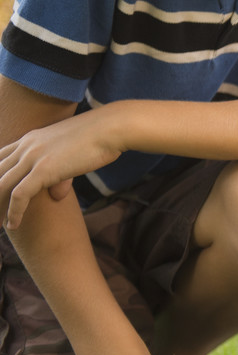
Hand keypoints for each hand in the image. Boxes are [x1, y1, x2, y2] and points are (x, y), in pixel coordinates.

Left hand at [1, 109, 121, 229]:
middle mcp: (25, 147)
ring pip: (0, 186)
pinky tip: (12, 226)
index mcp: (30, 140)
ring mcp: (33, 157)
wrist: (110, 128)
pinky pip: (19, 194)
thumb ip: (60, 175)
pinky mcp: (44, 169)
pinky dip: (13, 212)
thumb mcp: (72, 155)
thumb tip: (57, 194)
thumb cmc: (99, 138)